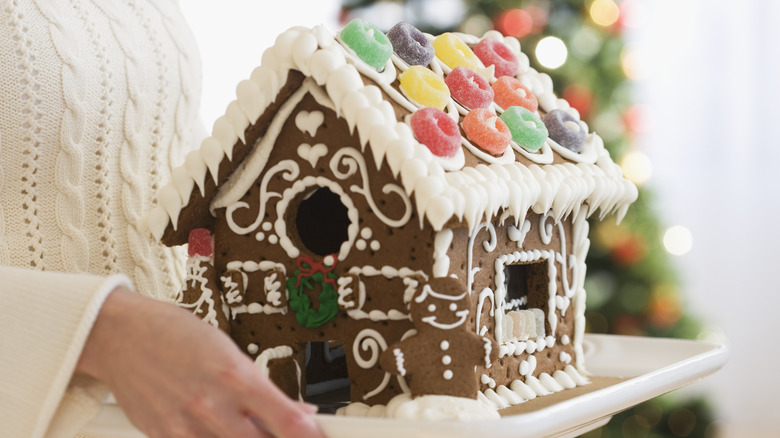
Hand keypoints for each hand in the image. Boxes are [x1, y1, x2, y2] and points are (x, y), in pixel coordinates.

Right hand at [77, 287, 324, 437]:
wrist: (121, 335)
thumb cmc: (176, 335)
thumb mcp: (229, 351)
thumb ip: (262, 390)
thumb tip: (298, 414)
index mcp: (236, 375)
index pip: (284, 419)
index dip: (307, 435)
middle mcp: (212, 404)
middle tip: (286, 433)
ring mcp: (185, 426)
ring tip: (243, 423)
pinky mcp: (163, 436)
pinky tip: (216, 429)